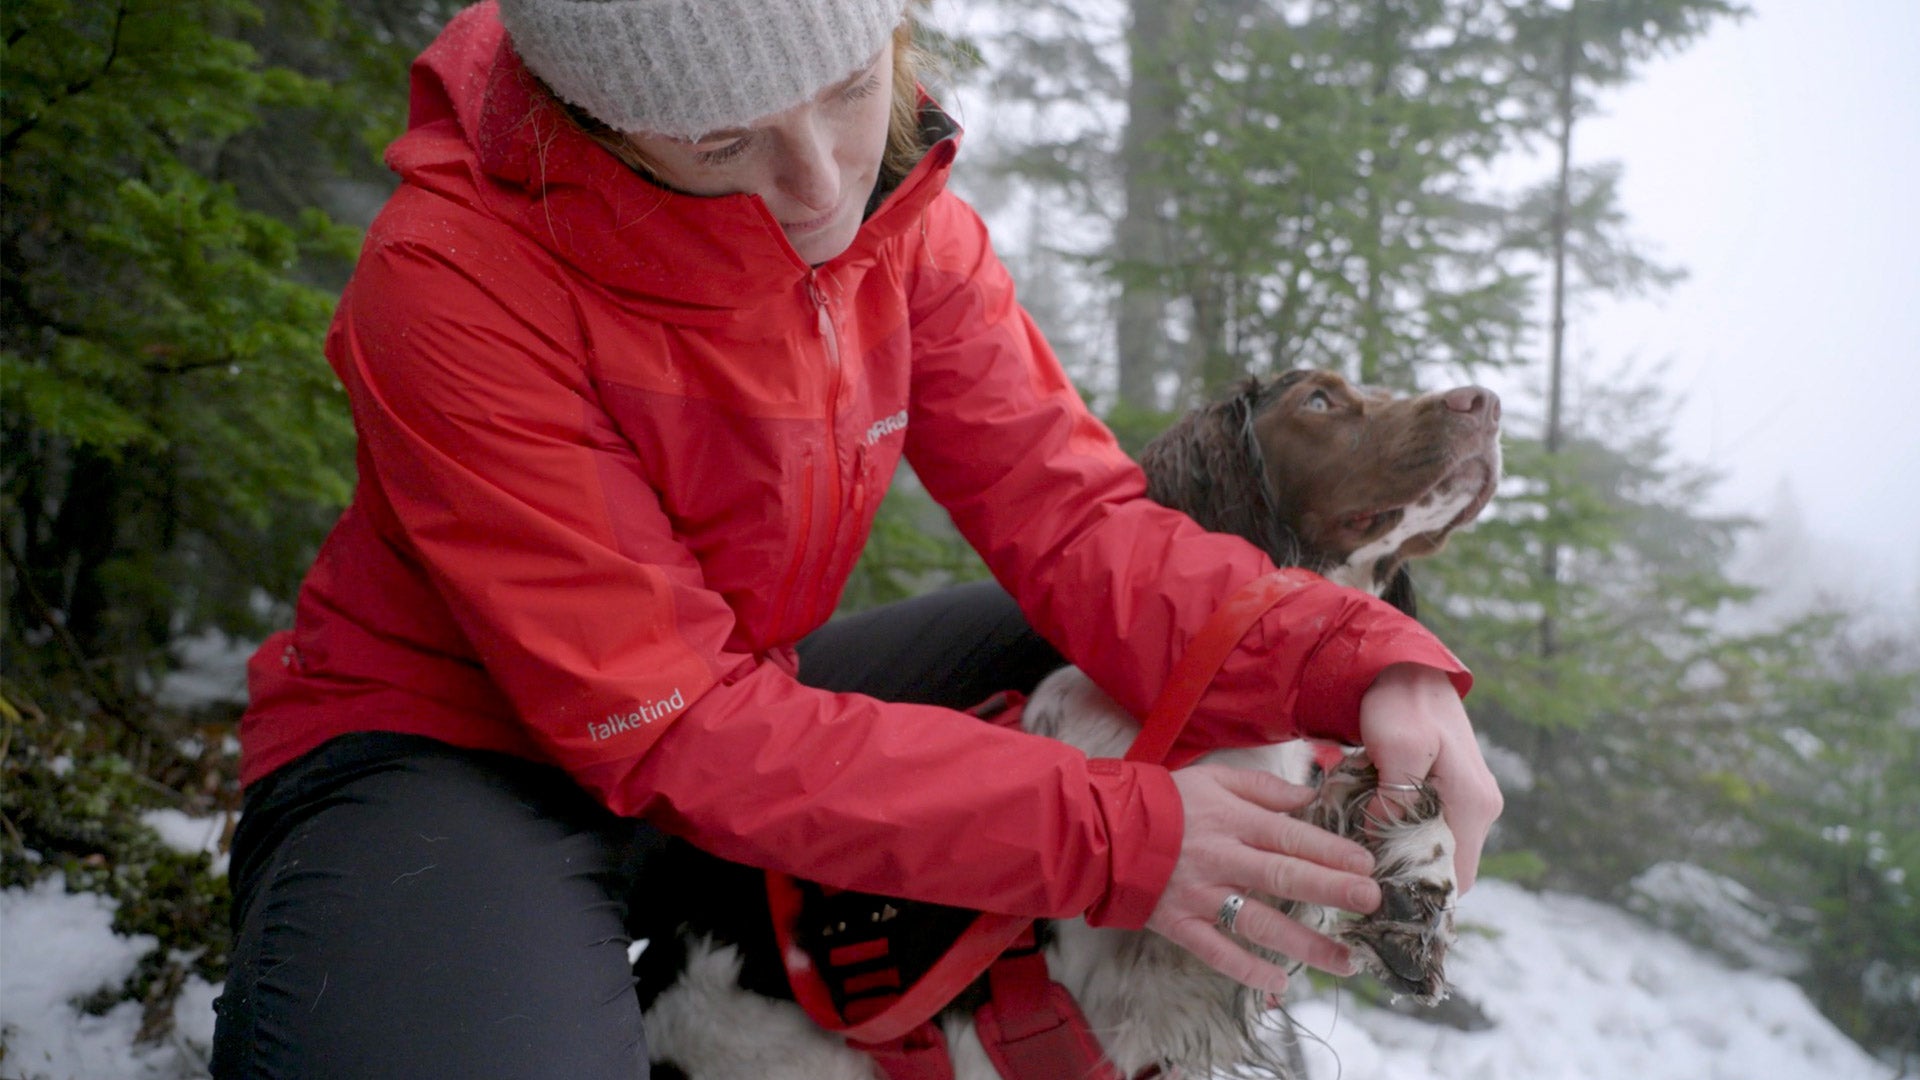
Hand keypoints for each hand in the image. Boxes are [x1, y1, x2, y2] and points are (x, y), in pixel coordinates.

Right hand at [1145, 763, 1382, 993]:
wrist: (1104, 830)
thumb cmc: (1166, 801)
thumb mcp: (1214, 778)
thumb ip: (1263, 788)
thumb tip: (1309, 796)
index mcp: (1232, 822)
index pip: (1290, 836)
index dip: (1330, 850)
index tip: (1367, 864)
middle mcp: (1221, 860)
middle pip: (1283, 876)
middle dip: (1331, 889)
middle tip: (1370, 901)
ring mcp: (1201, 896)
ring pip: (1258, 922)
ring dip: (1304, 942)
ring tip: (1345, 960)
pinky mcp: (1180, 924)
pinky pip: (1217, 952)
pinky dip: (1247, 969)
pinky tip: (1281, 981)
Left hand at [1358, 663, 1503, 892]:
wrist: (1405, 667)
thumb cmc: (1402, 703)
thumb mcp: (1398, 746)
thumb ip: (1397, 797)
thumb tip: (1385, 837)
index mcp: (1473, 805)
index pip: (1459, 878)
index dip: (1421, 892)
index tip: (1379, 891)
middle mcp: (1480, 809)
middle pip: (1447, 867)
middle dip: (1407, 874)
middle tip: (1363, 872)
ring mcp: (1467, 800)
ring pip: (1437, 848)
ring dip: (1402, 851)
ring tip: (1362, 849)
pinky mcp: (1451, 791)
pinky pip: (1430, 827)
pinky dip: (1403, 831)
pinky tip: (1371, 825)